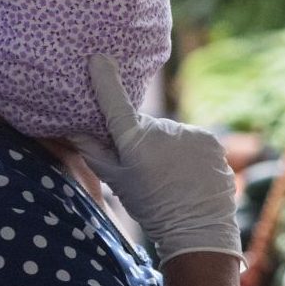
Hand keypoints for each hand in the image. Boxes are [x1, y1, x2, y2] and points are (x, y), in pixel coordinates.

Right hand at [74, 55, 241, 264]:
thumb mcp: (117, 182)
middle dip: (142, 139)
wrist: (198, 228)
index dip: (105, 80)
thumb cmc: (151, 207)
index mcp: (137, 142)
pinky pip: (192, 139)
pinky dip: (189, 152)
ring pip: (171, 134)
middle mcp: (165, 131)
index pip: (116, 104)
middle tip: (146, 168)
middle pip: (146, 126)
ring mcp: (191, 134)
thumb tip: (72, 128)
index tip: (99, 57)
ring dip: (168, 147)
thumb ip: (94, 152)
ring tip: (171, 176)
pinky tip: (189, 174)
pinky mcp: (211, 139)